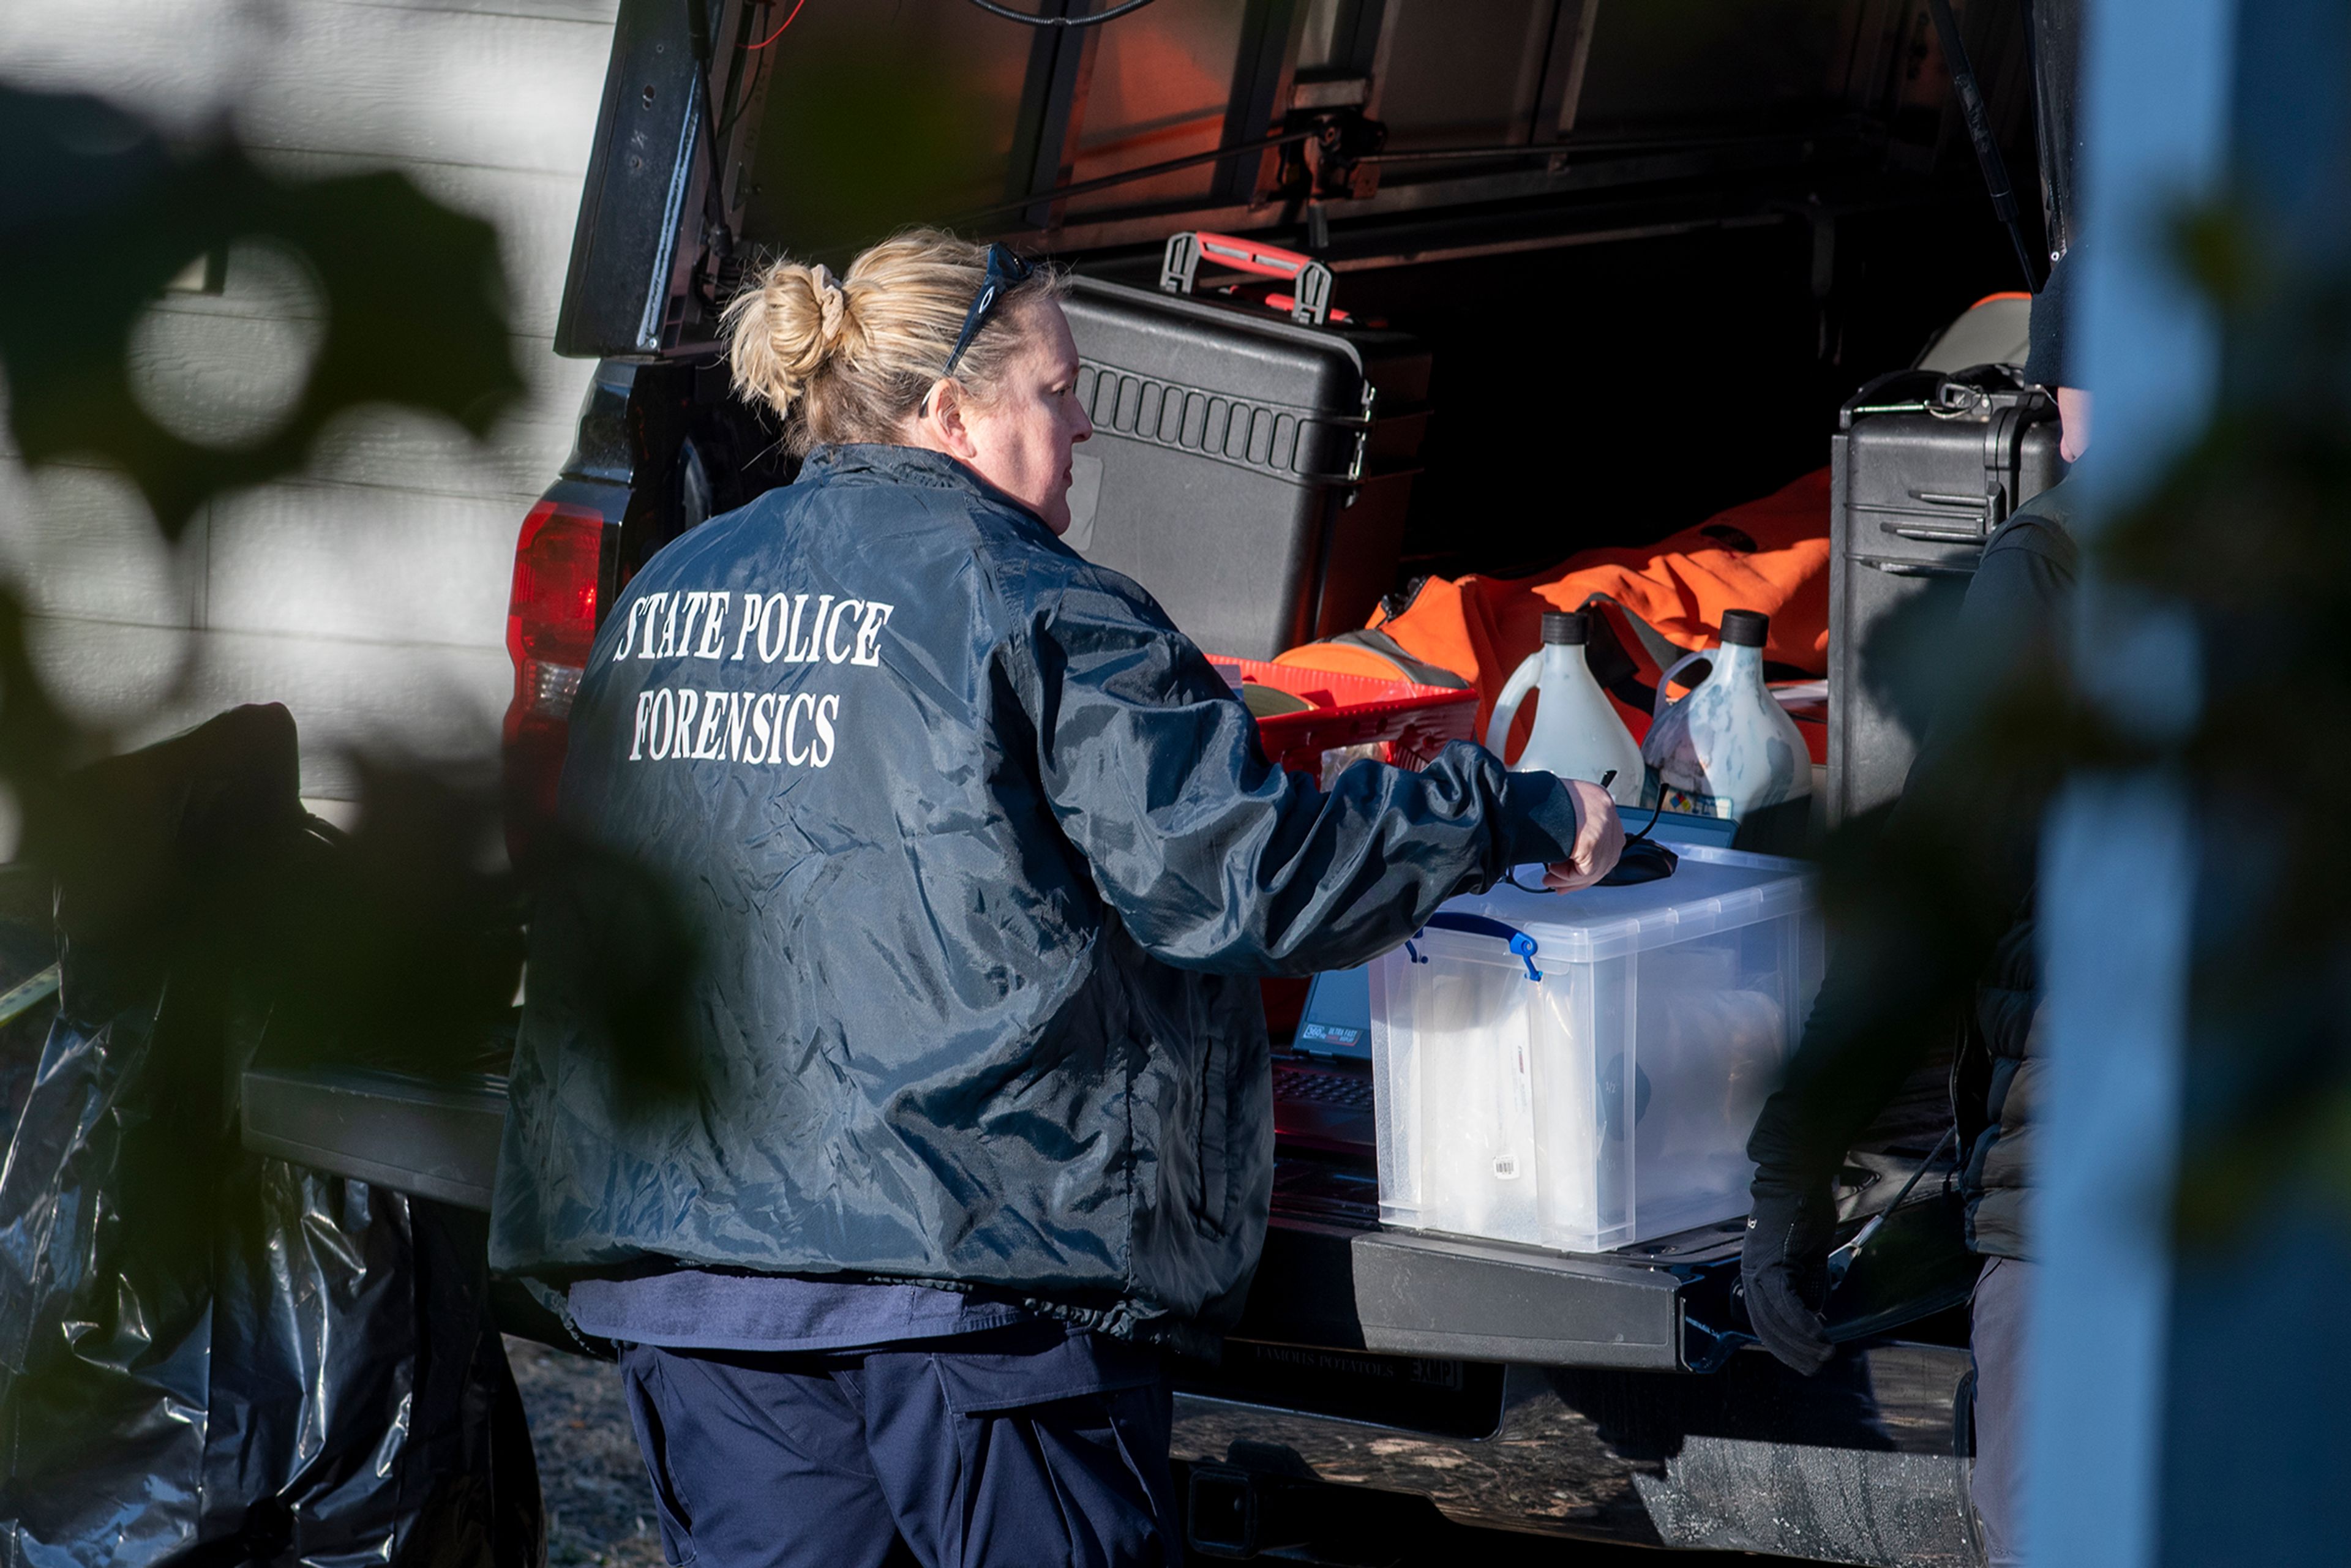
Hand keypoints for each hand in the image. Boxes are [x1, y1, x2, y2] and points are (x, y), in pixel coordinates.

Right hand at [1542, 778, 1623, 890]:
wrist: (1531, 795)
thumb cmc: (1540, 798)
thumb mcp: (1561, 806)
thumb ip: (1571, 824)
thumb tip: (1565, 847)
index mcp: (1599, 800)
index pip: (1605, 839)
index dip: (1588, 859)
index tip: (1574, 869)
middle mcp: (1606, 813)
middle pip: (1604, 856)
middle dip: (1580, 875)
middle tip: (1561, 883)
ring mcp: (1604, 828)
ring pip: (1596, 867)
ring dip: (1570, 878)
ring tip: (1551, 879)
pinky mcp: (1594, 843)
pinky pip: (1585, 871)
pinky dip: (1567, 876)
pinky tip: (1553, 872)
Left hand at [1739, 1178, 1837, 1374]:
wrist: (1796, 1181)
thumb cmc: (1801, 1214)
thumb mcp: (1802, 1259)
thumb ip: (1804, 1287)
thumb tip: (1812, 1316)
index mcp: (1755, 1274)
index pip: (1764, 1321)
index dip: (1783, 1344)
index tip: (1802, 1359)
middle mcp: (1751, 1275)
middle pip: (1766, 1326)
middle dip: (1792, 1352)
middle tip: (1814, 1366)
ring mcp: (1759, 1270)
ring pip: (1775, 1319)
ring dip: (1801, 1342)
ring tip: (1823, 1355)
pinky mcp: (1773, 1264)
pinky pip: (1786, 1303)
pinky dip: (1803, 1323)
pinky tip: (1819, 1335)